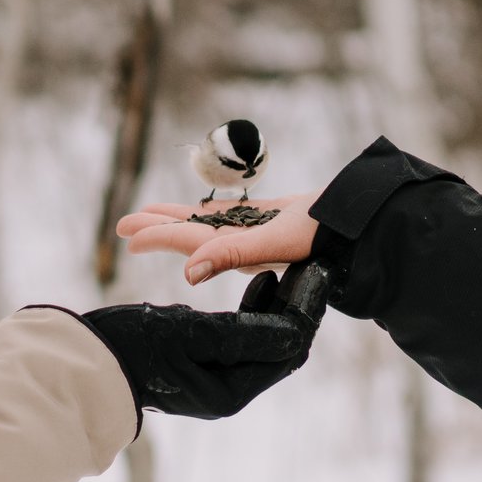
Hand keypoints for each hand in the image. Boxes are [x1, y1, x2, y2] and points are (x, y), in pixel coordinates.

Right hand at [76, 272, 314, 418]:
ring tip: (290, 267)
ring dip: (276, 303)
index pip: (288, 350)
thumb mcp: (192, 332)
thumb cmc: (133, 345)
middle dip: (295, 306)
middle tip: (310, 267)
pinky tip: (259, 279)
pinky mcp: (202, 363)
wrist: (86, 360)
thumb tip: (297, 332)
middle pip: (280, 344)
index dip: (305, 310)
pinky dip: (253, 307)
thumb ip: (246, 332)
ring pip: (264, 335)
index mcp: (232, 390)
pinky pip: (244, 334)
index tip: (315, 273)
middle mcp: (229, 389)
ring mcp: (215, 378)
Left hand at [118, 191, 318, 284]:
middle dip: (157, 228)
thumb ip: (232, 255)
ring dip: (175, 218)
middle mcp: (241, 246)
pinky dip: (206, 212)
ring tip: (149, 213)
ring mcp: (253, 232)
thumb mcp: (274, 242)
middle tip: (123, 224)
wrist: (357, 224)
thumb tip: (188, 271)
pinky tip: (193, 210)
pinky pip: (228, 216)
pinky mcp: (268, 219)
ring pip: (204, 224)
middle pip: (189, 234)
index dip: (157, 237)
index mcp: (237, 252)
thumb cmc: (321, 235)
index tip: (127, 234)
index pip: (189, 243)